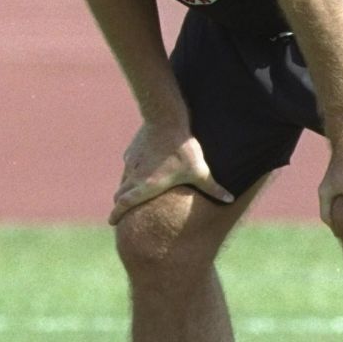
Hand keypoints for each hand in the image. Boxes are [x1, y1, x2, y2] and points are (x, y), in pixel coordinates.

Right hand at [108, 122, 235, 224]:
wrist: (166, 119)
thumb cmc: (183, 149)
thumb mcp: (200, 170)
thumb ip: (213, 188)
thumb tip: (230, 199)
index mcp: (148, 186)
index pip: (126, 204)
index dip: (117, 214)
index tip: (112, 222)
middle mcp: (136, 176)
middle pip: (120, 195)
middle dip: (119, 204)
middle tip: (119, 212)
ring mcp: (132, 162)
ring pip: (124, 180)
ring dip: (125, 188)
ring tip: (131, 193)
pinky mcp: (132, 150)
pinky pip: (129, 164)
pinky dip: (132, 171)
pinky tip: (142, 168)